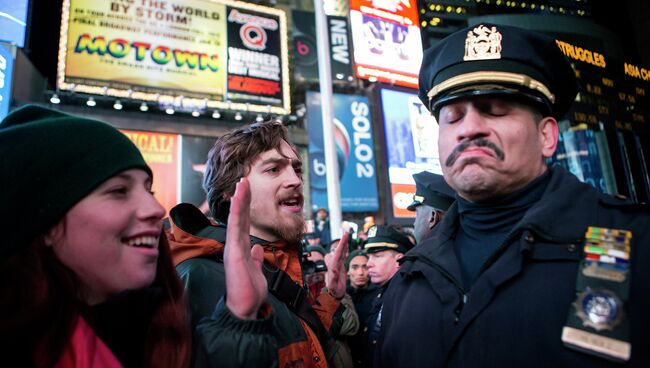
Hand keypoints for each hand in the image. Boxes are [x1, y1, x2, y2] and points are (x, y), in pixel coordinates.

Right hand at [224, 178, 267, 319]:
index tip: (247, 192)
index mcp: (241, 249)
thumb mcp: (257, 271)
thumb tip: (258, 248)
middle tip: (244, 180)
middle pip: (240, 218)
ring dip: (239, 201)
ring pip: (236, 220)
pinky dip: (237, 213)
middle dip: (242, 198)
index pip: (244, 224)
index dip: (246, 208)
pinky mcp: (234, 253)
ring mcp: (233, 248)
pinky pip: (235, 229)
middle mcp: (235, 246)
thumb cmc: (250, 292)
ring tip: (241, 183)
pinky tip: (238, 200)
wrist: (245, 309)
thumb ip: (257, 259)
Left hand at [324, 231, 348, 298]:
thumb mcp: (334, 286)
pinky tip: (346, 246)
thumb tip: (334, 269)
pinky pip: (343, 256)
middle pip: (339, 250)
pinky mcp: (340, 266)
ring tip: (346, 236)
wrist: (334, 294)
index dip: (341, 245)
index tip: (344, 237)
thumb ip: (334, 278)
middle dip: (343, 241)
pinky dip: (344, 250)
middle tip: (346, 232)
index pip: (337, 253)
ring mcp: (337, 264)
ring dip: (343, 244)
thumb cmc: (334, 290)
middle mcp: (334, 264)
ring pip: (341, 252)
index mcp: (333, 266)